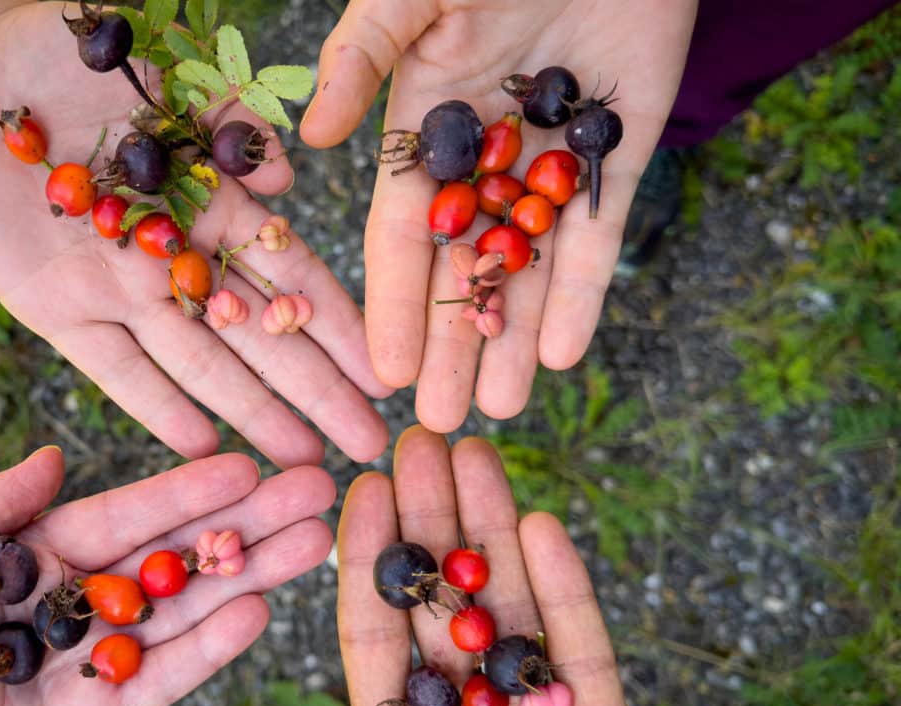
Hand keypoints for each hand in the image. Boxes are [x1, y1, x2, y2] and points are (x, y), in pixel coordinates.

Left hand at [0, 2, 390, 466]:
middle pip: (259, 338)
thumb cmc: (66, 55)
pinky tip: (200, 450)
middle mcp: (174, 257)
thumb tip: (289, 181)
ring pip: (201, 365)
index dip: (339, 326)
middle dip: (317, 392)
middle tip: (368, 445)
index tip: (384, 372)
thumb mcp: (161, 74)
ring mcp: (119, 291)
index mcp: (211, 201)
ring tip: (302, 461)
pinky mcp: (56, 312)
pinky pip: (114, 371)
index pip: (292, 276)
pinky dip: (155, 409)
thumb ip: (227, 128)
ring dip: (253, 414)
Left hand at [0, 447, 334, 705]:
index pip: (122, 517)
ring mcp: (89, 667)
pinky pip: (161, 683)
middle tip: (314, 491)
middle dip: (243, 524)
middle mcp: (70, 605)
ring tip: (313, 544)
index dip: (185, 492)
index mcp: (27, 558)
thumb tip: (55, 454)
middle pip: (170, 558)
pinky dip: (209, 650)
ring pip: (182, 614)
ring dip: (247, 577)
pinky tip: (256, 612)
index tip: (248, 462)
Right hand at [302, 0, 696, 427]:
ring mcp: (548, 161)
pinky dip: (583, 294)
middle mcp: (481, 158)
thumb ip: (361, 58)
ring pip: (529, 268)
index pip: (399, 235)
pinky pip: (598, 236)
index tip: (382, 371)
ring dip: (514, 339)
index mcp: (422, 128)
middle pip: (462, 270)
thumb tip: (310, 137)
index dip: (392, 304)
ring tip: (501, 412)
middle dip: (451, 344)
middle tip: (439, 423)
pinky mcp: (618, 153)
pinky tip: (564, 355)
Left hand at [336, 427, 682, 705]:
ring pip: (515, 615)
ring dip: (492, 533)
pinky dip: (569, 596)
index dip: (362, 566)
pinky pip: (589, 665)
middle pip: (444, 610)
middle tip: (412, 433)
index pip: (372, 643)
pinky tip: (540, 524)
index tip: (348, 489)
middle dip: (429, 523)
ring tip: (472, 447)